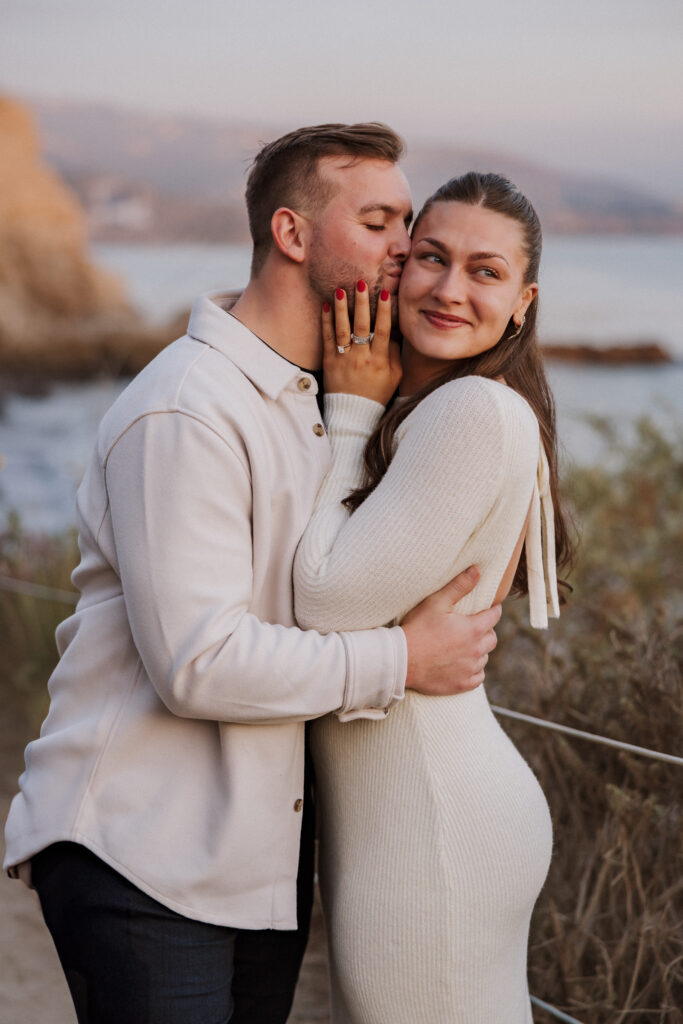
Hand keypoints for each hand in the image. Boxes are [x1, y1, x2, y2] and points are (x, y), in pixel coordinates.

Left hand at [321, 281, 401, 405]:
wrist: (353, 415)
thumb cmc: (376, 394)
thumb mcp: (394, 377)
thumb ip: (393, 353)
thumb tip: (390, 331)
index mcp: (379, 361)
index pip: (382, 331)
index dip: (384, 311)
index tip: (384, 293)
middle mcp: (361, 359)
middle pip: (362, 326)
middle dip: (362, 303)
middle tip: (361, 282)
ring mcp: (343, 360)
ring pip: (342, 330)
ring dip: (342, 308)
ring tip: (341, 289)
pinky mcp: (329, 362)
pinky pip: (327, 339)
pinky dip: (326, 322)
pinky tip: (327, 306)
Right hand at [401, 567, 500, 694]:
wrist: (401, 661)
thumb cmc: (417, 629)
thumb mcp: (436, 602)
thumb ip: (459, 586)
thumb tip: (477, 570)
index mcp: (473, 629)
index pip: (494, 616)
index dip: (492, 610)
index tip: (488, 608)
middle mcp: (476, 650)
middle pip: (492, 638)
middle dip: (485, 631)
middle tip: (471, 626)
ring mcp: (469, 669)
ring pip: (484, 658)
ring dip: (478, 651)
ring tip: (463, 645)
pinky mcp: (461, 684)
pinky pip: (478, 677)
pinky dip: (473, 670)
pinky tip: (462, 664)